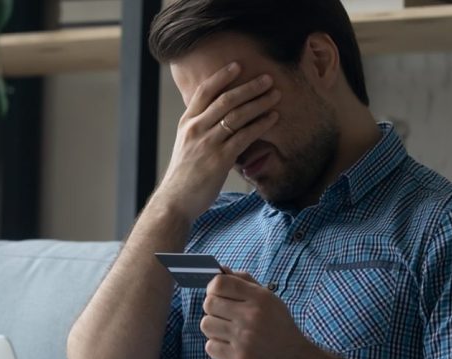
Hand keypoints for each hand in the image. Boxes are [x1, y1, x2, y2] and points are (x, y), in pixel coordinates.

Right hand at [153, 63, 281, 222]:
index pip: (205, 92)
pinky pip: (244, 136)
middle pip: (226, 99)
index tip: (238, 65)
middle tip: (268, 78)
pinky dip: (260, 125)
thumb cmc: (184, 175)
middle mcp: (196, 129)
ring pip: (237, 115)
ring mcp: (208, 143)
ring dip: (259, 103)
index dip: (222, 76)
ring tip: (275, 95)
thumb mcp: (186, 145)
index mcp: (187, 123)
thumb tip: (222, 119)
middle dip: (249, 87)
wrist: (175, 201)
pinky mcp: (220, 159)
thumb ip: (201, 129)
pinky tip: (273, 118)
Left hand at [200, 271, 315, 358]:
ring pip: (206, 324)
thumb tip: (222, 270)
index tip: (218, 294)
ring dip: (214, 329)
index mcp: (260, 298)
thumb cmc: (281, 329)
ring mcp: (244, 338)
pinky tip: (232, 347)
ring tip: (229, 333)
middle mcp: (251, 316)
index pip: (219, 283)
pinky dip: (217, 347)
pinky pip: (210, 346)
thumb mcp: (270, 300)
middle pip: (209, 303)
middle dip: (214, 309)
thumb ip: (245, 282)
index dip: (213, 288)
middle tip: (226, 316)